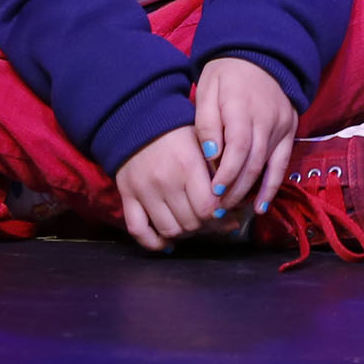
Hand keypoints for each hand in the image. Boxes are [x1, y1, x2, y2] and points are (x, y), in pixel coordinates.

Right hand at [113, 124, 219, 251]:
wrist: (137, 121)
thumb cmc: (178, 131)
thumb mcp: (203, 143)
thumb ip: (218, 170)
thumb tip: (236, 204)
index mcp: (188, 165)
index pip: (208, 207)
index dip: (221, 216)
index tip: (226, 214)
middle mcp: (165, 181)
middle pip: (191, 222)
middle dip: (206, 226)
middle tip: (212, 221)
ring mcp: (144, 191)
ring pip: (169, 230)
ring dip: (185, 234)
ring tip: (193, 226)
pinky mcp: (127, 197)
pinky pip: (138, 230)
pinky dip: (154, 242)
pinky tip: (168, 243)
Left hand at [194, 56, 299, 225]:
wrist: (261, 54)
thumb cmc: (227, 74)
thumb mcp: (207, 90)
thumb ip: (207, 122)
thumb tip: (211, 154)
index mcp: (244, 107)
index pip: (238, 146)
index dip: (226, 172)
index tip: (213, 190)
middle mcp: (267, 119)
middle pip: (253, 161)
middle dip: (235, 188)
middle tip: (217, 208)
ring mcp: (282, 126)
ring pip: (268, 165)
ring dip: (250, 191)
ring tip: (232, 209)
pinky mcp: (290, 131)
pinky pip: (283, 163)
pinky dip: (272, 186)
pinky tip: (261, 206)